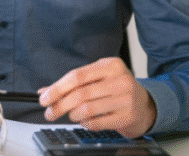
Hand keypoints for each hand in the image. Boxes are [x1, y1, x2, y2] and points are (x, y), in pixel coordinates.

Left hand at [39, 57, 155, 137]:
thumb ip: (73, 83)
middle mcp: (120, 79)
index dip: (57, 88)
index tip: (44, 98)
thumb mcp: (98, 79)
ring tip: (72, 115)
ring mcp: (126, 98)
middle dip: (60, 105)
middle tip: (50, 112)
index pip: (77, 76)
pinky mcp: (127, 116)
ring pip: (87, 109)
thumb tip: (45, 91)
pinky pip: (97, 123)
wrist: (144, 104)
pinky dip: (85, 123)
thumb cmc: (116, 89)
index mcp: (111, 65)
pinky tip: (86, 120)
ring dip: (73, 115)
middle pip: (80, 94)